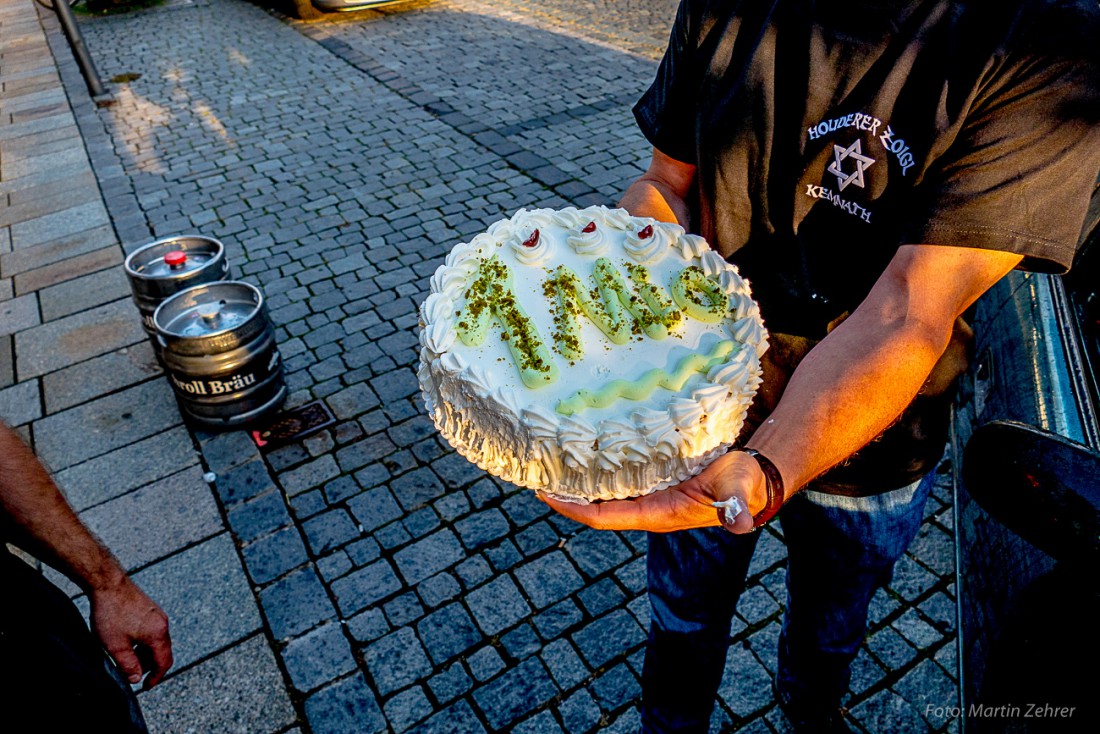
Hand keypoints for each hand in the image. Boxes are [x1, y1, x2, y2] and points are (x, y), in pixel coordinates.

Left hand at [90, 577, 172, 689]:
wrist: (109, 584)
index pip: (164, 662)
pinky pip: (153, 631)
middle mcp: (162, 624)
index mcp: (158, 634)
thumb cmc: (111, 613)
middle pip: (162, 652)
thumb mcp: (116, 646)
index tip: (146, 686)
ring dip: (146, 654)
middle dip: (149, 666)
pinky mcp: (151, 609)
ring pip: (157, 641)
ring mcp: (158, 615)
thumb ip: (128, 665)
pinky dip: (144, 642)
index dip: (155, 677)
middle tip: (133, 674)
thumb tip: (136, 678)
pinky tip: (128, 642)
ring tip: (127, 659)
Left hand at [539, 449, 766, 532]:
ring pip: (603, 490)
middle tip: (533, 472)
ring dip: (577, 479)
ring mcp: (650, 493)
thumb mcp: (741, 490)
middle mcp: (648, 507)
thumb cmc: (747, 484)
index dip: (573, 508)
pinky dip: (596, 465)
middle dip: (565, 493)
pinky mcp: (655, 477)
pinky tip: (581, 448)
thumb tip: (739, 523)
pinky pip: (617, 475)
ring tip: (547, 459)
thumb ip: (737, 504)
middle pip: (595, 505)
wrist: (756, 477)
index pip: (604, 517)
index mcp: (659, 514)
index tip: (544, 493)